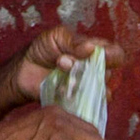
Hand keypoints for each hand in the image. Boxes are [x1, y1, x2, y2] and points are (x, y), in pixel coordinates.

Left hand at [0, 24, 125, 125]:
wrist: (23, 71)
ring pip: (98, 90)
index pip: (116, 54)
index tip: (101, 55)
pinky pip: (84, 103)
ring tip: (60, 72)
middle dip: (88, 68)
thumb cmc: (42, 49)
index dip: (113, 55)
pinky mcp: (76, 100)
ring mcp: (86, 86)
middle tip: (65, 62)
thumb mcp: (56, 37)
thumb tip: (91, 48)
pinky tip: (59, 86)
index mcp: (94, 50)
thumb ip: (74, 42)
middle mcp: (94, 69)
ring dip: (79, 81)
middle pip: (108, 73)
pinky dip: (72, 94)